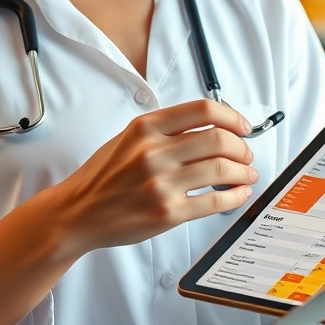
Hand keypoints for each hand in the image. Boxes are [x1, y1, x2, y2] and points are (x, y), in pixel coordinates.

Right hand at [48, 99, 258, 253]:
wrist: (77, 213)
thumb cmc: (104, 176)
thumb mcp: (128, 139)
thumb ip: (165, 130)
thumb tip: (213, 128)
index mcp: (145, 128)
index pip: (203, 110)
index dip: (232, 117)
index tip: (243, 127)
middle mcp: (153, 152)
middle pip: (219, 139)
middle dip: (242, 148)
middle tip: (246, 155)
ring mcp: (160, 184)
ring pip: (222, 169)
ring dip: (243, 172)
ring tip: (247, 175)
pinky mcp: (167, 213)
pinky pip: (215, 201)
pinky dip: (235, 196)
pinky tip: (238, 194)